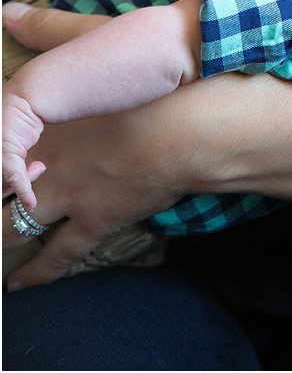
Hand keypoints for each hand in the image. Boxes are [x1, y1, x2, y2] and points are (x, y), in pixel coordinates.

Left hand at [2, 93, 191, 290]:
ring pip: (10, 228)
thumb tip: (62, 114)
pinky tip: (16, 284)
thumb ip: (73, 112)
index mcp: (47, 128)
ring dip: (2, 237)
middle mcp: (47, 162)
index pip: (3, 159)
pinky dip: (32, 273)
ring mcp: (67, 194)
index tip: (1, 181)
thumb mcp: (101, 99)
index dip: (0, 173)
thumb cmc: (152, 104)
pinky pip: (53, 257)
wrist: (181, 130)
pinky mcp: (92, 221)